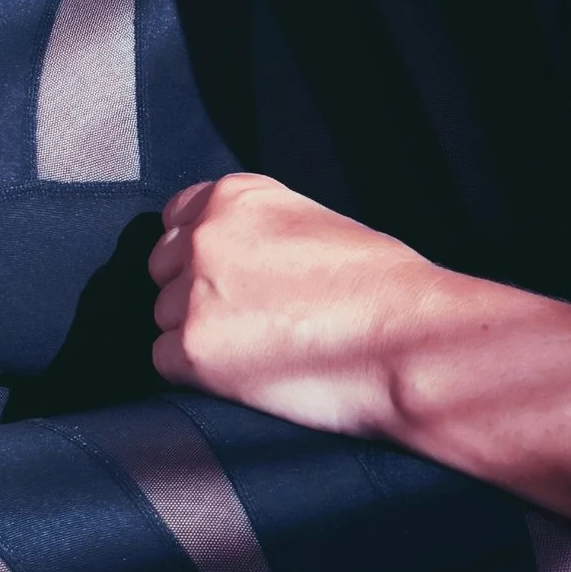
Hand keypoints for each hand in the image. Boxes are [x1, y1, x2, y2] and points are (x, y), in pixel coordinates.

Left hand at [149, 174, 453, 441]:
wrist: (408, 339)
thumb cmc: (382, 286)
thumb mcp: (311, 222)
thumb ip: (257, 230)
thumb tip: (237, 254)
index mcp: (236, 195)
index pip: (177, 215)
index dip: (196, 250)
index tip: (218, 274)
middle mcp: (205, 235)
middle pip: (162, 267)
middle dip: (191, 291)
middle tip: (240, 319)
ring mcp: (195, 292)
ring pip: (165, 315)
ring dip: (197, 334)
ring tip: (254, 350)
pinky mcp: (194, 350)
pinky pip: (165, 360)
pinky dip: (195, 374)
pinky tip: (241, 376)